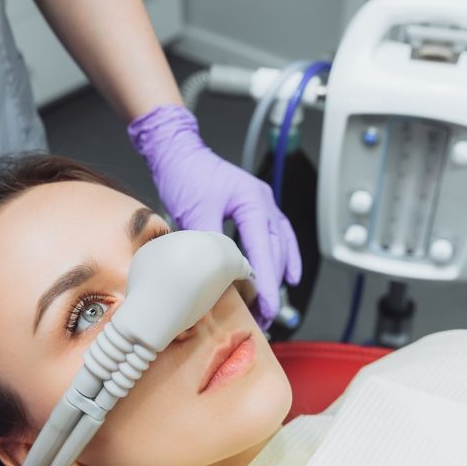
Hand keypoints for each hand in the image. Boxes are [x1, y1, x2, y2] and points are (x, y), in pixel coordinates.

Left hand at [128, 105, 301, 328]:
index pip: (264, 250)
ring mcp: (263, 204)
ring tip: (273, 302)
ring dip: (278, 274)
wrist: (178, 151)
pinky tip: (288, 275)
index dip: (268, 281)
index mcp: (252, 202)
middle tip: (267, 313)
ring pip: (280, 245)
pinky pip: (278, 236)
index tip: (269, 305)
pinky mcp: (255, 208)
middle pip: (276, 250)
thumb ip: (211, 242)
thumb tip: (219, 274)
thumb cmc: (185, 174)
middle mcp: (264, 202)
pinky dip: (284, 256)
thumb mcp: (195, 211)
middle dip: (274, 284)